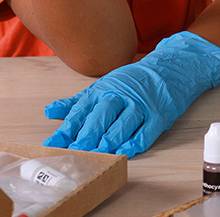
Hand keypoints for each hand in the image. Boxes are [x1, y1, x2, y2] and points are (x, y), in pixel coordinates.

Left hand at [43, 31, 219, 157]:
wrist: (170, 68)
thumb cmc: (132, 81)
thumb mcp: (103, 86)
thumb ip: (77, 102)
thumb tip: (50, 112)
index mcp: (104, 89)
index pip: (82, 110)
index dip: (67, 128)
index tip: (53, 143)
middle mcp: (122, 95)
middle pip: (102, 115)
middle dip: (88, 134)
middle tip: (75, 150)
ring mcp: (142, 104)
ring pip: (124, 123)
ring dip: (111, 138)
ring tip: (99, 152)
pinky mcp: (159, 114)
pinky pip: (147, 130)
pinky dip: (137, 141)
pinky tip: (127, 151)